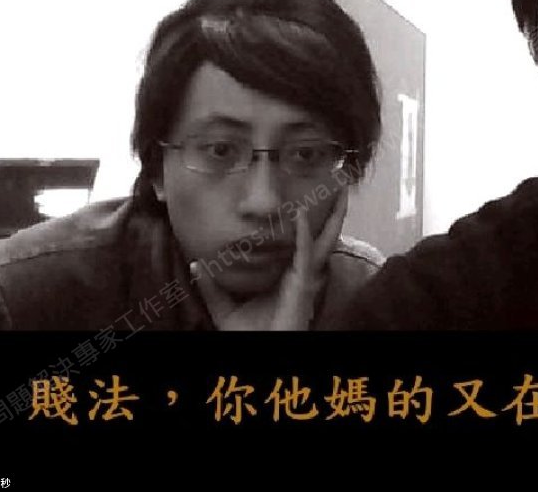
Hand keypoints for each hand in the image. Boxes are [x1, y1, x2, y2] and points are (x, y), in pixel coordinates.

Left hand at [192, 189, 349, 329]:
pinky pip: (304, 254)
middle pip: (323, 238)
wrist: (261, 351)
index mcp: (290, 277)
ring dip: (332, 216)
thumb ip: (213, 287)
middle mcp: (303, 275)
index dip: (312, 223)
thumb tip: (197, 264)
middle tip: (341, 187)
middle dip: (335, 214)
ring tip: (340, 191)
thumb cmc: (250, 336)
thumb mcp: (226, 308)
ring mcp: (305, 280)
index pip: (304, 244)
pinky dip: (304, 233)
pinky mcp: (302, 286)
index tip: (313, 198)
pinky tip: (302, 214)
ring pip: (323, 241)